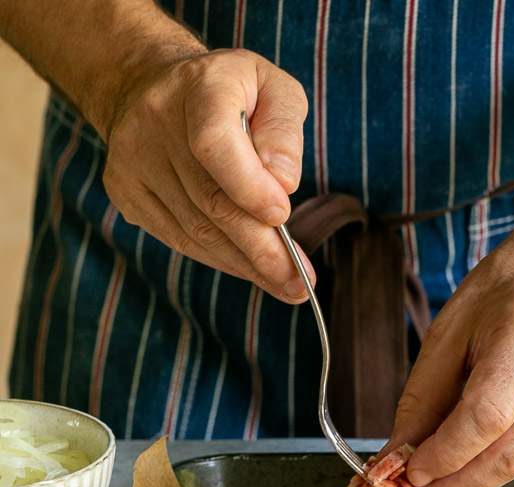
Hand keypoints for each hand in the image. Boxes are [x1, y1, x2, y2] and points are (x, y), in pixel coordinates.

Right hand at [101, 48, 314, 301]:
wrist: (152, 84)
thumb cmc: (232, 93)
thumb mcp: (273, 89)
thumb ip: (283, 132)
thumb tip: (283, 184)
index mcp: (199, 87)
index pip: (214, 144)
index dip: (250, 188)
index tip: (283, 217)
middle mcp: (156, 121)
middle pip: (210, 201)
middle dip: (261, 250)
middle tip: (299, 282)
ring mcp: (132, 159)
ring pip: (195, 230)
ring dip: (245, 265)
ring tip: (284, 284)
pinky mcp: (124, 190)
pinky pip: (179, 239)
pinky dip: (220, 260)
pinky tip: (249, 270)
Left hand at [388, 215, 513, 486]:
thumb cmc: (513, 284)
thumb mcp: (451, 328)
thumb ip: (423, 397)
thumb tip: (398, 454)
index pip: (485, 418)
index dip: (444, 456)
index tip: (409, 472)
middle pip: (511, 456)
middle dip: (458, 485)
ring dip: (475, 480)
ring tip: (437, 479)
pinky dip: (499, 460)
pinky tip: (476, 452)